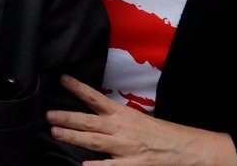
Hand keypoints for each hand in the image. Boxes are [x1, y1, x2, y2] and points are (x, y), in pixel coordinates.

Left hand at [47, 75, 236, 164]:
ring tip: (55, 132)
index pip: (96, 98)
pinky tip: (82, 165)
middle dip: (68, 117)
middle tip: (49, 114)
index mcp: (122, 114)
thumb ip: (113, 117)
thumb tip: (91, 111)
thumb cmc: (160, 134)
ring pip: (94, 141)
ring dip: (74, 136)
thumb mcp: (136, 119)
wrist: (187, 149)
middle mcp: (121, 129)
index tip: (62, 79)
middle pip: (89, 121)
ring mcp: (126, 148)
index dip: (78, 88)